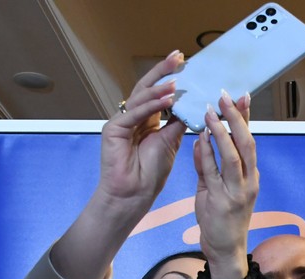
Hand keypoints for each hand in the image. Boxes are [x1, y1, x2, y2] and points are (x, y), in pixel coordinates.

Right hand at [96, 50, 187, 215]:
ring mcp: (121, 121)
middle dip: (163, 72)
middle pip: (148, 88)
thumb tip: (192, 104)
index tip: (186, 64)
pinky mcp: (113, 129)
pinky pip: (134, 113)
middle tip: (179, 58)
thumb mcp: (170, 142)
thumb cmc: (150, 174)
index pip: (159, 93)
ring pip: (141, 98)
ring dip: (160, 89)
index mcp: (146, 119)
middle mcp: (132, 116)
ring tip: (176, 81)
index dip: (171, 78)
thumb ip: (177, 122)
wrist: (133, 195)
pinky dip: (151, 106)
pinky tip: (166, 100)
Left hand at [193, 91, 258, 278]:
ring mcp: (237, 192)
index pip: (249, 141)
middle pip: (246, 143)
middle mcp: (249, 182)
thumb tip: (202, 140)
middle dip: (236, 118)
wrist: (225, 251)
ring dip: (221, 131)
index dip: (246, 118)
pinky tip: (199, 137)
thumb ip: (209, 165)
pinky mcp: (222, 201)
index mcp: (250, 176)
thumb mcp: (215, 188)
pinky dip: (207, 153)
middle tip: (225, 96)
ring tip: (210, 111)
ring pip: (233, 155)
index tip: (241, 95)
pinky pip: (213, 172)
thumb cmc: (221, 220)